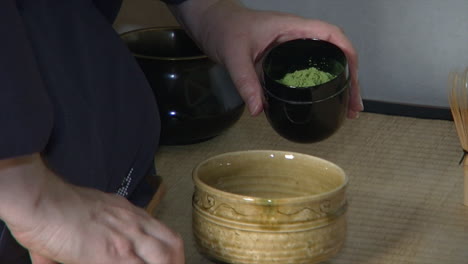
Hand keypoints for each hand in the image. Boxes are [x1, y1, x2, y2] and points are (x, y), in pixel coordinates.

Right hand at [1, 155, 183, 263]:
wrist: (43, 201)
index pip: (162, 233)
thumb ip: (87, 237)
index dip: (170, 252)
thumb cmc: (56, 206)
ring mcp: (126, 239)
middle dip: (176, 262)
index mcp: (128, 213)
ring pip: (164, 258)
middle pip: (172, 245)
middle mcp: (134, 224)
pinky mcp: (113, 255)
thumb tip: (56, 260)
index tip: (167, 262)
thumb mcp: (85, 215)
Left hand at [172, 0, 362, 117]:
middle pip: (335, 53)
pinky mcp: (283, 58)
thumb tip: (259, 110)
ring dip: (338, 84)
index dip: (348, 55)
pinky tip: (320, 102)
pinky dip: (318, 85)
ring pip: (324, 63)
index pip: (331, 35)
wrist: (210, 23)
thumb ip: (246, 82)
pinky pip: (308, 69)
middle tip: (353, 107)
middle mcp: (296, 35)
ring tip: (345, 109)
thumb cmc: (223, 27)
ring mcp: (290, 46)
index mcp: (291, 28)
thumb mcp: (234, 55)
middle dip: (350, 78)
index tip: (355, 78)